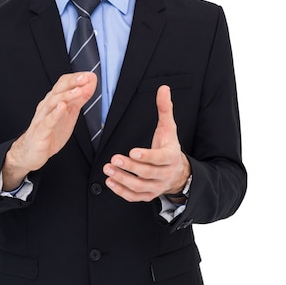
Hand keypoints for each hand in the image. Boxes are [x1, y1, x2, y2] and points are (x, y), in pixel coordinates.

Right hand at [2, 72, 96, 189]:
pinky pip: (48, 121)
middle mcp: (47, 106)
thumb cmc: (49, 132)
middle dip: (73, 82)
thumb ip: (79, 99)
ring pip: (53, 103)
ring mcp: (42, 118)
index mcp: (53, 101)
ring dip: (67, 95)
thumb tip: (90, 84)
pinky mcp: (41, 131)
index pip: (63, 84)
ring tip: (78, 90)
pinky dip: (55, 113)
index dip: (76, 78)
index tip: (89, 75)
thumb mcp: (69, 113)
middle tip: (85, 78)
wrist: (31, 152)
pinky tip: (62, 107)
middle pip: (58, 90)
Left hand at [103, 85, 190, 202]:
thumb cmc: (169, 146)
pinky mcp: (148, 195)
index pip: (160, 158)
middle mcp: (165, 174)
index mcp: (171, 156)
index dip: (146, 156)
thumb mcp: (169, 127)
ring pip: (139, 186)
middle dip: (129, 167)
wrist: (177, 172)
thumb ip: (165, 108)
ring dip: (122, 179)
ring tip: (108, 169)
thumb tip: (163, 88)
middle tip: (113, 159)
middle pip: (147, 173)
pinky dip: (122, 191)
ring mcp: (157, 186)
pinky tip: (110, 182)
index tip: (132, 151)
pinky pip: (134, 196)